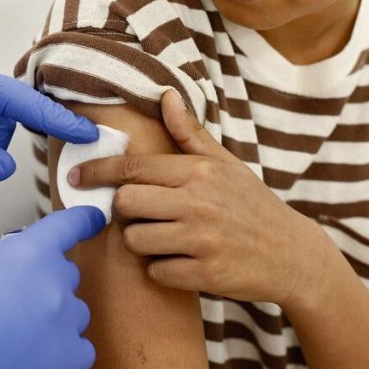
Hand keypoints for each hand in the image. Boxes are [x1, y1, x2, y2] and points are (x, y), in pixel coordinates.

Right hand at [0, 206, 104, 368]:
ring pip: (72, 313)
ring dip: (52, 319)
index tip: (94, 219)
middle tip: (12, 303)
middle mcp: (51, 286)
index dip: (83, 220)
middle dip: (43, 283)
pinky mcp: (65, 362)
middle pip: (65, 274)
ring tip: (15, 335)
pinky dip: (61, 352)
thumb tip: (6, 271)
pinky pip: (79, 349)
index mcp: (25, 255)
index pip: (68, 226)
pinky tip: (32, 356)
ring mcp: (62, 325)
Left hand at [70, 91, 324, 307]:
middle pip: (125, 203)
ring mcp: (202, 239)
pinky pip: (156, 272)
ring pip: (135, 240)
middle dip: (125, 211)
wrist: (292, 254)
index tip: (76, 176)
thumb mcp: (226, 164)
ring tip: (164, 239)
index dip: (97, 172)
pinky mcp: (206, 274)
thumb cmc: (251, 205)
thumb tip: (165, 94)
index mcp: (198, 171)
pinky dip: (162, 270)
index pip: (132, 168)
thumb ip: (189, 133)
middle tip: (142, 214)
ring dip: (141, 243)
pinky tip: (181, 262)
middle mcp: (198, 202)